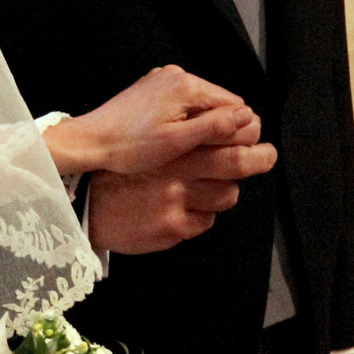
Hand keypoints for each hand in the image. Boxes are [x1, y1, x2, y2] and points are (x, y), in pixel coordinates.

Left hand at [41, 66, 258, 176]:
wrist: (89, 142)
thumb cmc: (128, 147)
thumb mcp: (177, 142)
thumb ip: (215, 127)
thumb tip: (248, 116)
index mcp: (187, 85)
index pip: (235, 105)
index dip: (236, 131)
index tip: (224, 152)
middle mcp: (177, 75)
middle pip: (218, 102)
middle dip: (216, 127)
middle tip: (200, 153)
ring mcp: (163, 79)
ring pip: (200, 103)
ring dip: (199, 124)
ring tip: (181, 148)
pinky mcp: (152, 87)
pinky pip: (181, 102)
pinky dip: (182, 119)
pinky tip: (168, 138)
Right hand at [85, 139, 278, 253]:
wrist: (86, 204)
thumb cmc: (122, 171)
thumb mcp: (151, 144)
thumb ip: (183, 138)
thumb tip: (225, 127)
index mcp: (172, 144)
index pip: (224, 133)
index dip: (246, 131)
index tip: (252, 131)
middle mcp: (177, 169)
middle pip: (237, 162)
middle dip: (261, 157)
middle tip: (267, 155)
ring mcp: (177, 200)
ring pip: (226, 195)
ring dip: (224, 190)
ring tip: (211, 188)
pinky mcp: (173, 227)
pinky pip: (206, 221)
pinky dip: (201, 215)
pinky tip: (184, 210)